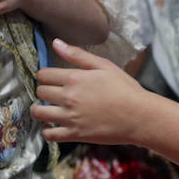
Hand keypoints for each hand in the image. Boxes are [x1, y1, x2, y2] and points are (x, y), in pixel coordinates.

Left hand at [33, 39, 157, 145]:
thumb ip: (77, 55)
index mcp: (74, 78)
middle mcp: (68, 98)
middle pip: (40, 92)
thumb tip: (56, 43)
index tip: (51, 79)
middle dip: (44, 91)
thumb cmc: (125, 89)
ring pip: (38, 113)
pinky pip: (50, 135)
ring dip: (38, 110)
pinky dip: (47, 131)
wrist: (140, 116)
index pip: (43, 74)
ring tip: (46, 108)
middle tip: (52, 93)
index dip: (45, 75)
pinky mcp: (75, 135)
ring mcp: (70, 118)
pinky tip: (52, 125)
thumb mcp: (104, 66)